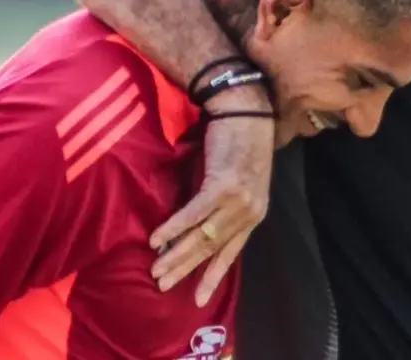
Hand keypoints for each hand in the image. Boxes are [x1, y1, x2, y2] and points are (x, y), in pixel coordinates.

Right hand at [150, 87, 274, 306]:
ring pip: (203, 236)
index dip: (213, 276)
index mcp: (254, 214)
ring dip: (176, 254)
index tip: (198, 300)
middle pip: (213, 249)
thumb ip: (224, 204)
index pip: (231, 253)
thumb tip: (198, 225)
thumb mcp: (239, 180)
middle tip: (163, 285)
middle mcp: (249, 212)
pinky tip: (157, 239)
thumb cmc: (240, 141)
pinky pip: (194, 214)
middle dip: (186, 270)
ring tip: (156, 269)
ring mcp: (238, 201)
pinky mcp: (223, 186)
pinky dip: (174, 228)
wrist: (247, 111)